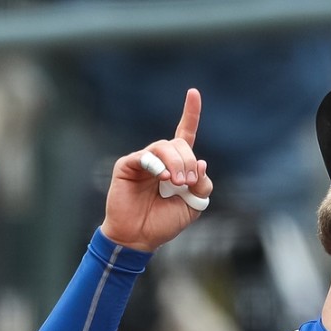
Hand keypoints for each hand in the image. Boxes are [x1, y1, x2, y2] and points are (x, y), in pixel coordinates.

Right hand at [100, 87, 213, 251]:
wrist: (139, 237)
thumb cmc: (164, 222)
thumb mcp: (193, 205)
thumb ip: (202, 185)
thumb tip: (200, 162)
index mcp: (177, 166)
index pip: (185, 134)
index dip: (190, 114)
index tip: (194, 93)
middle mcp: (160, 160)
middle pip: (179, 144)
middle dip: (188, 161)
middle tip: (187, 182)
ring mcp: (143, 161)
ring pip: (163, 147)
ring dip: (176, 162)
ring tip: (177, 182)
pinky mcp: (127, 166)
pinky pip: (145, 157)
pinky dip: (156, 165)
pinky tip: (162, 178)